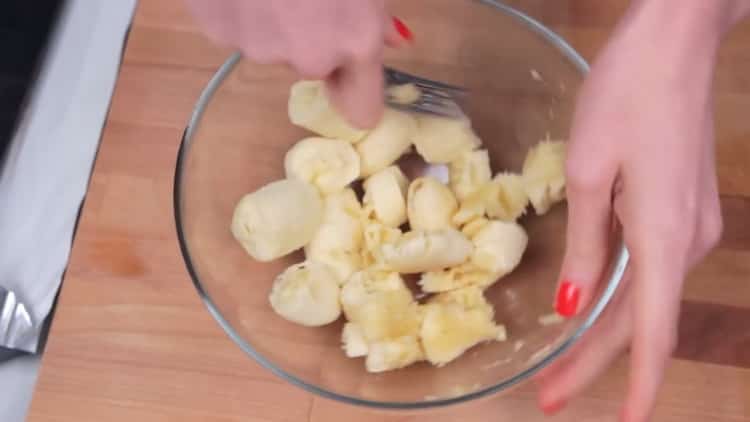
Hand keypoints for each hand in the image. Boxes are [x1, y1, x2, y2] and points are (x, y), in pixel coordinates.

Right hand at [185, 0, 410, 128]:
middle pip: (315, 66)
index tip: (352, 82)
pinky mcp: (218, 31)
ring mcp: (259, 47)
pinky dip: (241, 9)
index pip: (361, 110)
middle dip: (314, 37)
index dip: (357, 95)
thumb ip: (376, 13)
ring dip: (275, 20)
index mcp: (356, 42)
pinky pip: (237, 29)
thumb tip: (393, 37)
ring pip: (272, 45)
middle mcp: (309, 58)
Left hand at [534, 3, 735, 420]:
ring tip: (558, 369)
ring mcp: (692, 226)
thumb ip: (585, 246)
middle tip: (548, 397)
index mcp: (664, 235)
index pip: (652, 330)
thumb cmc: (626, 96)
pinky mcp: (684, 209)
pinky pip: (649, 266)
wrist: (675, 43)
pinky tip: (588, 313)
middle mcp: (688, 241)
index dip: (634, 381)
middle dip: (593, 364)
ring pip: (642, 296)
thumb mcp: (591, 173)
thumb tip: (571, 306)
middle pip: (639, 319)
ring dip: (602, 333)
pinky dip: (617, 297)